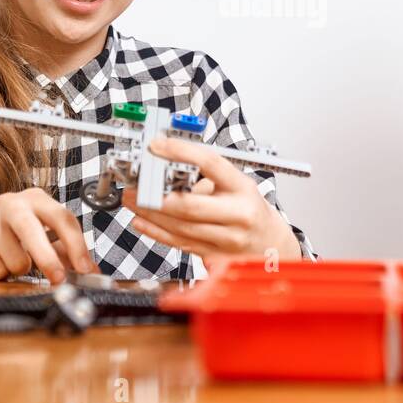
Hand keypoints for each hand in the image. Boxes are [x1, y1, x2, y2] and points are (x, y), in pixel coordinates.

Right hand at [0, 187, 95, 281]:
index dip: (76, 245)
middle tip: (58, 279)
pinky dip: (1, 276)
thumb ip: (69, 254)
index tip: (84, 269)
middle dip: (48, 259)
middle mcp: (10, 203)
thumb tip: (93, 272)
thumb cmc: (17, 240)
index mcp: (36, 199)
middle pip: (32, 230)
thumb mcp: (45, 240)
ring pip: (14, 258)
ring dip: (21, 270)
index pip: (62, 218)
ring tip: (16, 264)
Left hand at [126, 136, 300, 264]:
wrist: (271, 245)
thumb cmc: (249, 209)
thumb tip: (167, 164)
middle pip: (190, 205)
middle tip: (136, 183)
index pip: (211, 164)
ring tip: (131, 199)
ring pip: (181, 227)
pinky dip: (156, 232)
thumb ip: (207, 177)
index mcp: (243, 189)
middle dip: (156, 195)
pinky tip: (140, 221)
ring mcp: (226, 239)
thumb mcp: (237, 185)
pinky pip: (179, 243)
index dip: (182, 152)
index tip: (158, 145)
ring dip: (150, 213)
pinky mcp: (214, 256)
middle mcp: (238, 215)